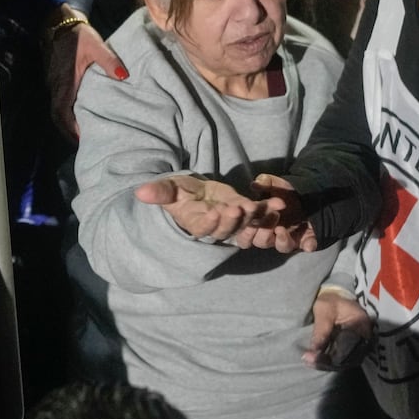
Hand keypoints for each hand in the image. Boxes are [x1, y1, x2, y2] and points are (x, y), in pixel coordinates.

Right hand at [45, 13, 126, 139]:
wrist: (60, 23)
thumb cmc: (79, 36)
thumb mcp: (96, 46)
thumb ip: (109, 61)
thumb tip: (124, 76)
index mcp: (65, 83)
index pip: (63, 112)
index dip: (71, 128)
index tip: (83, 139)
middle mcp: (57, 87)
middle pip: (58, 117)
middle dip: (68, 131)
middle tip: (84, 142)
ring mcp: (55, 85)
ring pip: (58, 111)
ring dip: (67, 123)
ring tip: (83, 132)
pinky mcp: (57, 81)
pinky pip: (60, 102)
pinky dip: (67, 113)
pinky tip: (79, 115)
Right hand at [134, 174, 275, 242]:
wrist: (196, 194)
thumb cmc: (181, 193)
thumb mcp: (169, 189)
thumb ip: (159, 192)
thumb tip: (140, 192)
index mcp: (195, 222)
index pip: (202, 227)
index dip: (209, 222)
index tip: (213, 213)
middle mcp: (215, 226)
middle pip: (226, 228)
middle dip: (233, 220)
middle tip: (237, 209)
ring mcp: (232, 221)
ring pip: (245, 224)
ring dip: (255, 218)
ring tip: (264, 210)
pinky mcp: (245, 212)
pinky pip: (258, 214)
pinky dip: (269, 210)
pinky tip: (279, 204)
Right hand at [231, 174, 315, 251]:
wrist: (308, 195)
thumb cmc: (286, 192)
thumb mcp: (276, 185)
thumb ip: (266, 183)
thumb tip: (254, 184)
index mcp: (260, 223)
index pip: (247, 230)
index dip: (246, 227)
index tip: (251, 213)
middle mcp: (273, 235)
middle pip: (262, 241)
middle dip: (264, 230)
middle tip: (272, 215)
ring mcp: (290, 239)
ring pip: (282, 247)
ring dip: (282, 240)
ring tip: (281, 229)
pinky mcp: (307, 240)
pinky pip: (307, 246)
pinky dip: (308, 245)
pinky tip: (309, 245)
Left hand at [305, 288, 372, 368]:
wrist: (339, 298)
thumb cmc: (332, 301)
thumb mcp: (324, 309)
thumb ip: (321, 329)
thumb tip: (315, 349)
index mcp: (361, 325)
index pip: (346, 347)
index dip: (329, 354)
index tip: (310, 356)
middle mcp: (365, 338)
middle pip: (347, 359)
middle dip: (326, 362)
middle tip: (307, 360)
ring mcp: (361, 345)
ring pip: (344, 363)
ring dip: (326, 364)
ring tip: (308, 361)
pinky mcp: (354, 350)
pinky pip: (343, 361)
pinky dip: (329, 362)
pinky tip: (314, 361)